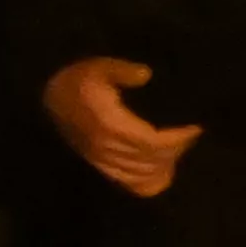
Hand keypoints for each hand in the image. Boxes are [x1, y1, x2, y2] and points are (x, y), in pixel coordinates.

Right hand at [44, 52, 198, 199]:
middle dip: (175, 150)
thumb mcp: (99, 66)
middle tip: (190, 136)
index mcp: (109, 124)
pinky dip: (146, 180)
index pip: (152, 142)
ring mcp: (100, 158)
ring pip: (139, 173)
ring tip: (177, 149)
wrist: (51, 96)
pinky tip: (160, 172)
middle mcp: (104, 146)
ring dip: (163, 165)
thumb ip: (122, 70)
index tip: (194, 128)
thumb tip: (146, 74)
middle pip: (150, 160)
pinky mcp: (97, 163)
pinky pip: (125, 180)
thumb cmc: (78, 80)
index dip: (177, 139)